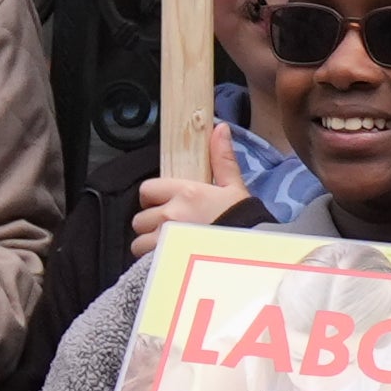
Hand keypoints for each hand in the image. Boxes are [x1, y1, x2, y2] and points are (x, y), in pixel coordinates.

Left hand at [127, 158, 242, 259]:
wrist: (251, 256)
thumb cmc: (245, 222)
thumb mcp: (235, 188)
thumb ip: (222, 159)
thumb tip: (220, 128)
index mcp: (185, 193)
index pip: (147, 190)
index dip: (153, 198)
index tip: (165, 205)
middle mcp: (170, 214)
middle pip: (139, 218)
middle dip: (151, 224)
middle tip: (169, 228)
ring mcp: (164, 240)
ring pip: (139, 241)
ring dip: (150, 244)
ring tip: (168, 246)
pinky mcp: (163, 261)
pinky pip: (144, 260)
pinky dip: (152, 261)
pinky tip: (168, 260)